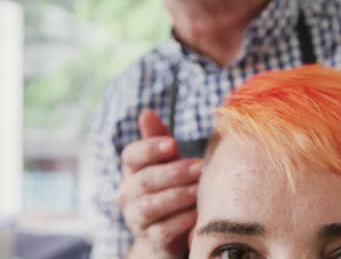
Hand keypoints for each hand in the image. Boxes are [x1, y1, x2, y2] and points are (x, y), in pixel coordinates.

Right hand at [117, 109, 201, 258]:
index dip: (150, 148)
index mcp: (133, 170)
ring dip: (178, 196)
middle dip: (174, 172)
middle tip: (201, 167)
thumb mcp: (167, 161)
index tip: (173, 144)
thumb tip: (146, 112)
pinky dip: (181, 221)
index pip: (131, 155)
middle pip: (145, 180)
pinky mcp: (152, 239)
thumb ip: (158, 139)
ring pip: (151, 206)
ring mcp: (137, 219)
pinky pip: (163, 230)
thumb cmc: (171, 187)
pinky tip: (197, 213)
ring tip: (200, 189)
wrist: (170, 231)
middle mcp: (128, 194)